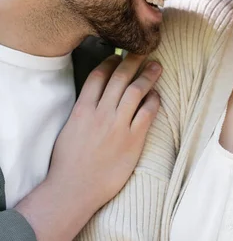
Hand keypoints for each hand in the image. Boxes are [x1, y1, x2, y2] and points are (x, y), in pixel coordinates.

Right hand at [48, 53, 160, 211]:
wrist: (74, 189)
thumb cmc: (67, 164)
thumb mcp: (69, 130)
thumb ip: (82, 112)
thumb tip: (92, 100)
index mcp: (82, 109)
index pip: (98, 76)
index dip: (110, 62)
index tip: (118, 55)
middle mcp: (101, 113)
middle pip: (120, 78)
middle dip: (132, 60)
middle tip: (142, 50)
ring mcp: (117, 126)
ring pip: (136, 90)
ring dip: (148, 75)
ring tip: (156, 66)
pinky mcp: (133, 140)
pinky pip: (147, 113)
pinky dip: (154, 100)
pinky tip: (157, 95)